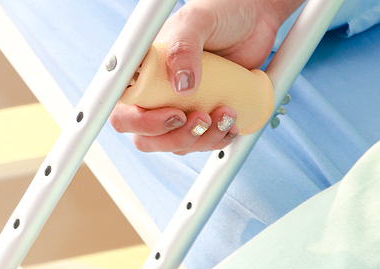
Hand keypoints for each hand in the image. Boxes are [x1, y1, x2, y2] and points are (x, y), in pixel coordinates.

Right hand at [110, 0, 294, 154]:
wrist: (255, 17)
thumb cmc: (221, 12)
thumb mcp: (198, 21)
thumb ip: (184, 47)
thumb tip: (181, 86)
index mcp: (142, 72)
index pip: (124, 109)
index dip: (142, 122)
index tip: (175, 114)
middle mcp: (155, 94)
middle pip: (146, 137)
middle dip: (175, 137)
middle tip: (203, 118)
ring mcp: (178, 108)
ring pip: (175, 144)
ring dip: (202, 139)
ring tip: (228, 113)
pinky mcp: (201, 116)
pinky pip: (199, 143)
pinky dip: (216, 140)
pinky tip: (231, 125)